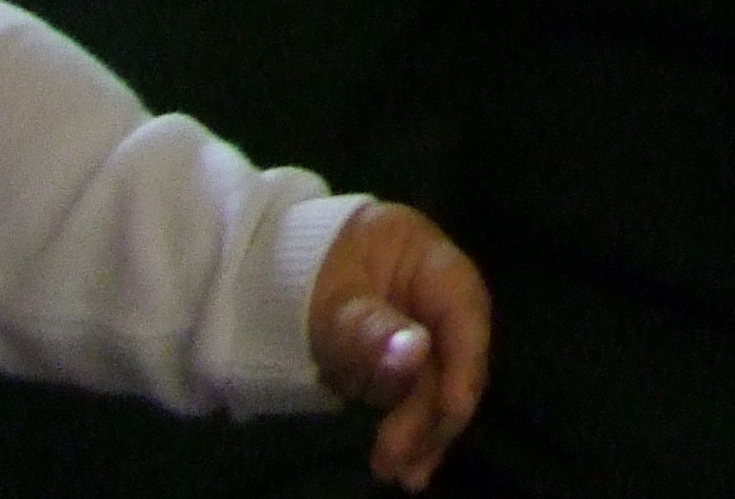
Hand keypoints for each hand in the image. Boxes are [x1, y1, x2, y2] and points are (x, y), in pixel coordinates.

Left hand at [305, 202, 490, 490]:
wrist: (267, 281)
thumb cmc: (303, 278)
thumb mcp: (332, 304)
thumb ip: (372, 329)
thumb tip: (417, 353)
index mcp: (430, 261)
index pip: (464, 310)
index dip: (466, 361)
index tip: (453, 410)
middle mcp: (438, 298)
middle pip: (453, 356)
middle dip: (434, 412)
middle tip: (403, 460)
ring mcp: (424, 333)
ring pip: (438, 386)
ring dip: (424, 432)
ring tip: (400, 474)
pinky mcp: (404, 365)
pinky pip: (416, 400)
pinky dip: (411, 432)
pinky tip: (401, 464)